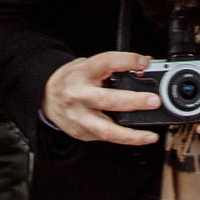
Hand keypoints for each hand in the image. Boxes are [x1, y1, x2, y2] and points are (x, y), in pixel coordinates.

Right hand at [43, 51, 165, 145]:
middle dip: (133, 102)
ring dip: (131, 134)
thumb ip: (113, 66)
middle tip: (154, 101)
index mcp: (82, 73)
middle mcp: (79, 96)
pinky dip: (124, 138)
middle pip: (108, 100)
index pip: (106, 63)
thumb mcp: (88, 66)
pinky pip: (106, 138)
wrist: (46, 97)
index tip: (144, 63)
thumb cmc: (71, 80)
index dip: (126, 61)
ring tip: (149, 135)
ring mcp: (79, 117)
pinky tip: (138, 137)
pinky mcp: (82, 132)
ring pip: (106, 130)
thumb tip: (143, 66)